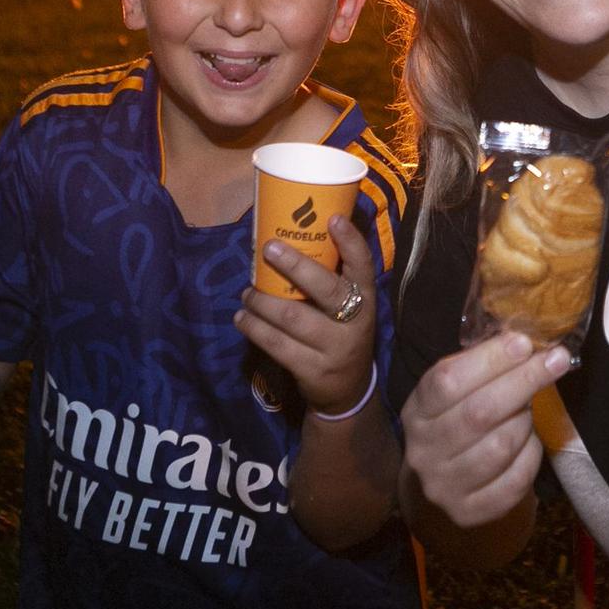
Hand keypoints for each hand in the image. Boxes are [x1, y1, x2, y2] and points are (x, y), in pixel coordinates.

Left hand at [237, 214, 378, 416]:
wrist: (348, 390)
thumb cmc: (341, 333)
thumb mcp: (348, 308)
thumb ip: (331, 281)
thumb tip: (293, 238)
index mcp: (366, 299)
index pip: (363, 267)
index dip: (351, 242)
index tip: (333, 219)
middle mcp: (355, 322)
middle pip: (325, 290)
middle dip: (295, 266)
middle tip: (269, 248)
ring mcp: (335, 348)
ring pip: (292, 318)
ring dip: (263, 301)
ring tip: (247, 292)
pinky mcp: (313, 370)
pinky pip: (277, 345)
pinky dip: (254, 328)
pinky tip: (242, 319)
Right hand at [400, 332, 571, 529]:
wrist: (442, 481)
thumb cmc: (456, 420)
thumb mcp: (456, 390)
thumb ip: (480, 365)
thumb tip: (524, 341)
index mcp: (416, 411)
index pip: (447, 381)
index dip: (490, 360)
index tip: (525, 343)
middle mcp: (423, 451)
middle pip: (480, 412)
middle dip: (524, 381)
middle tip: (556, 360)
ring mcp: (444, 486)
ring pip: (501, 445)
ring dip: (526, 421)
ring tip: (527, 410)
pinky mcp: (470, 512)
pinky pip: (516, 479)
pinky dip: (531, 455)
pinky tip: (528, 442)